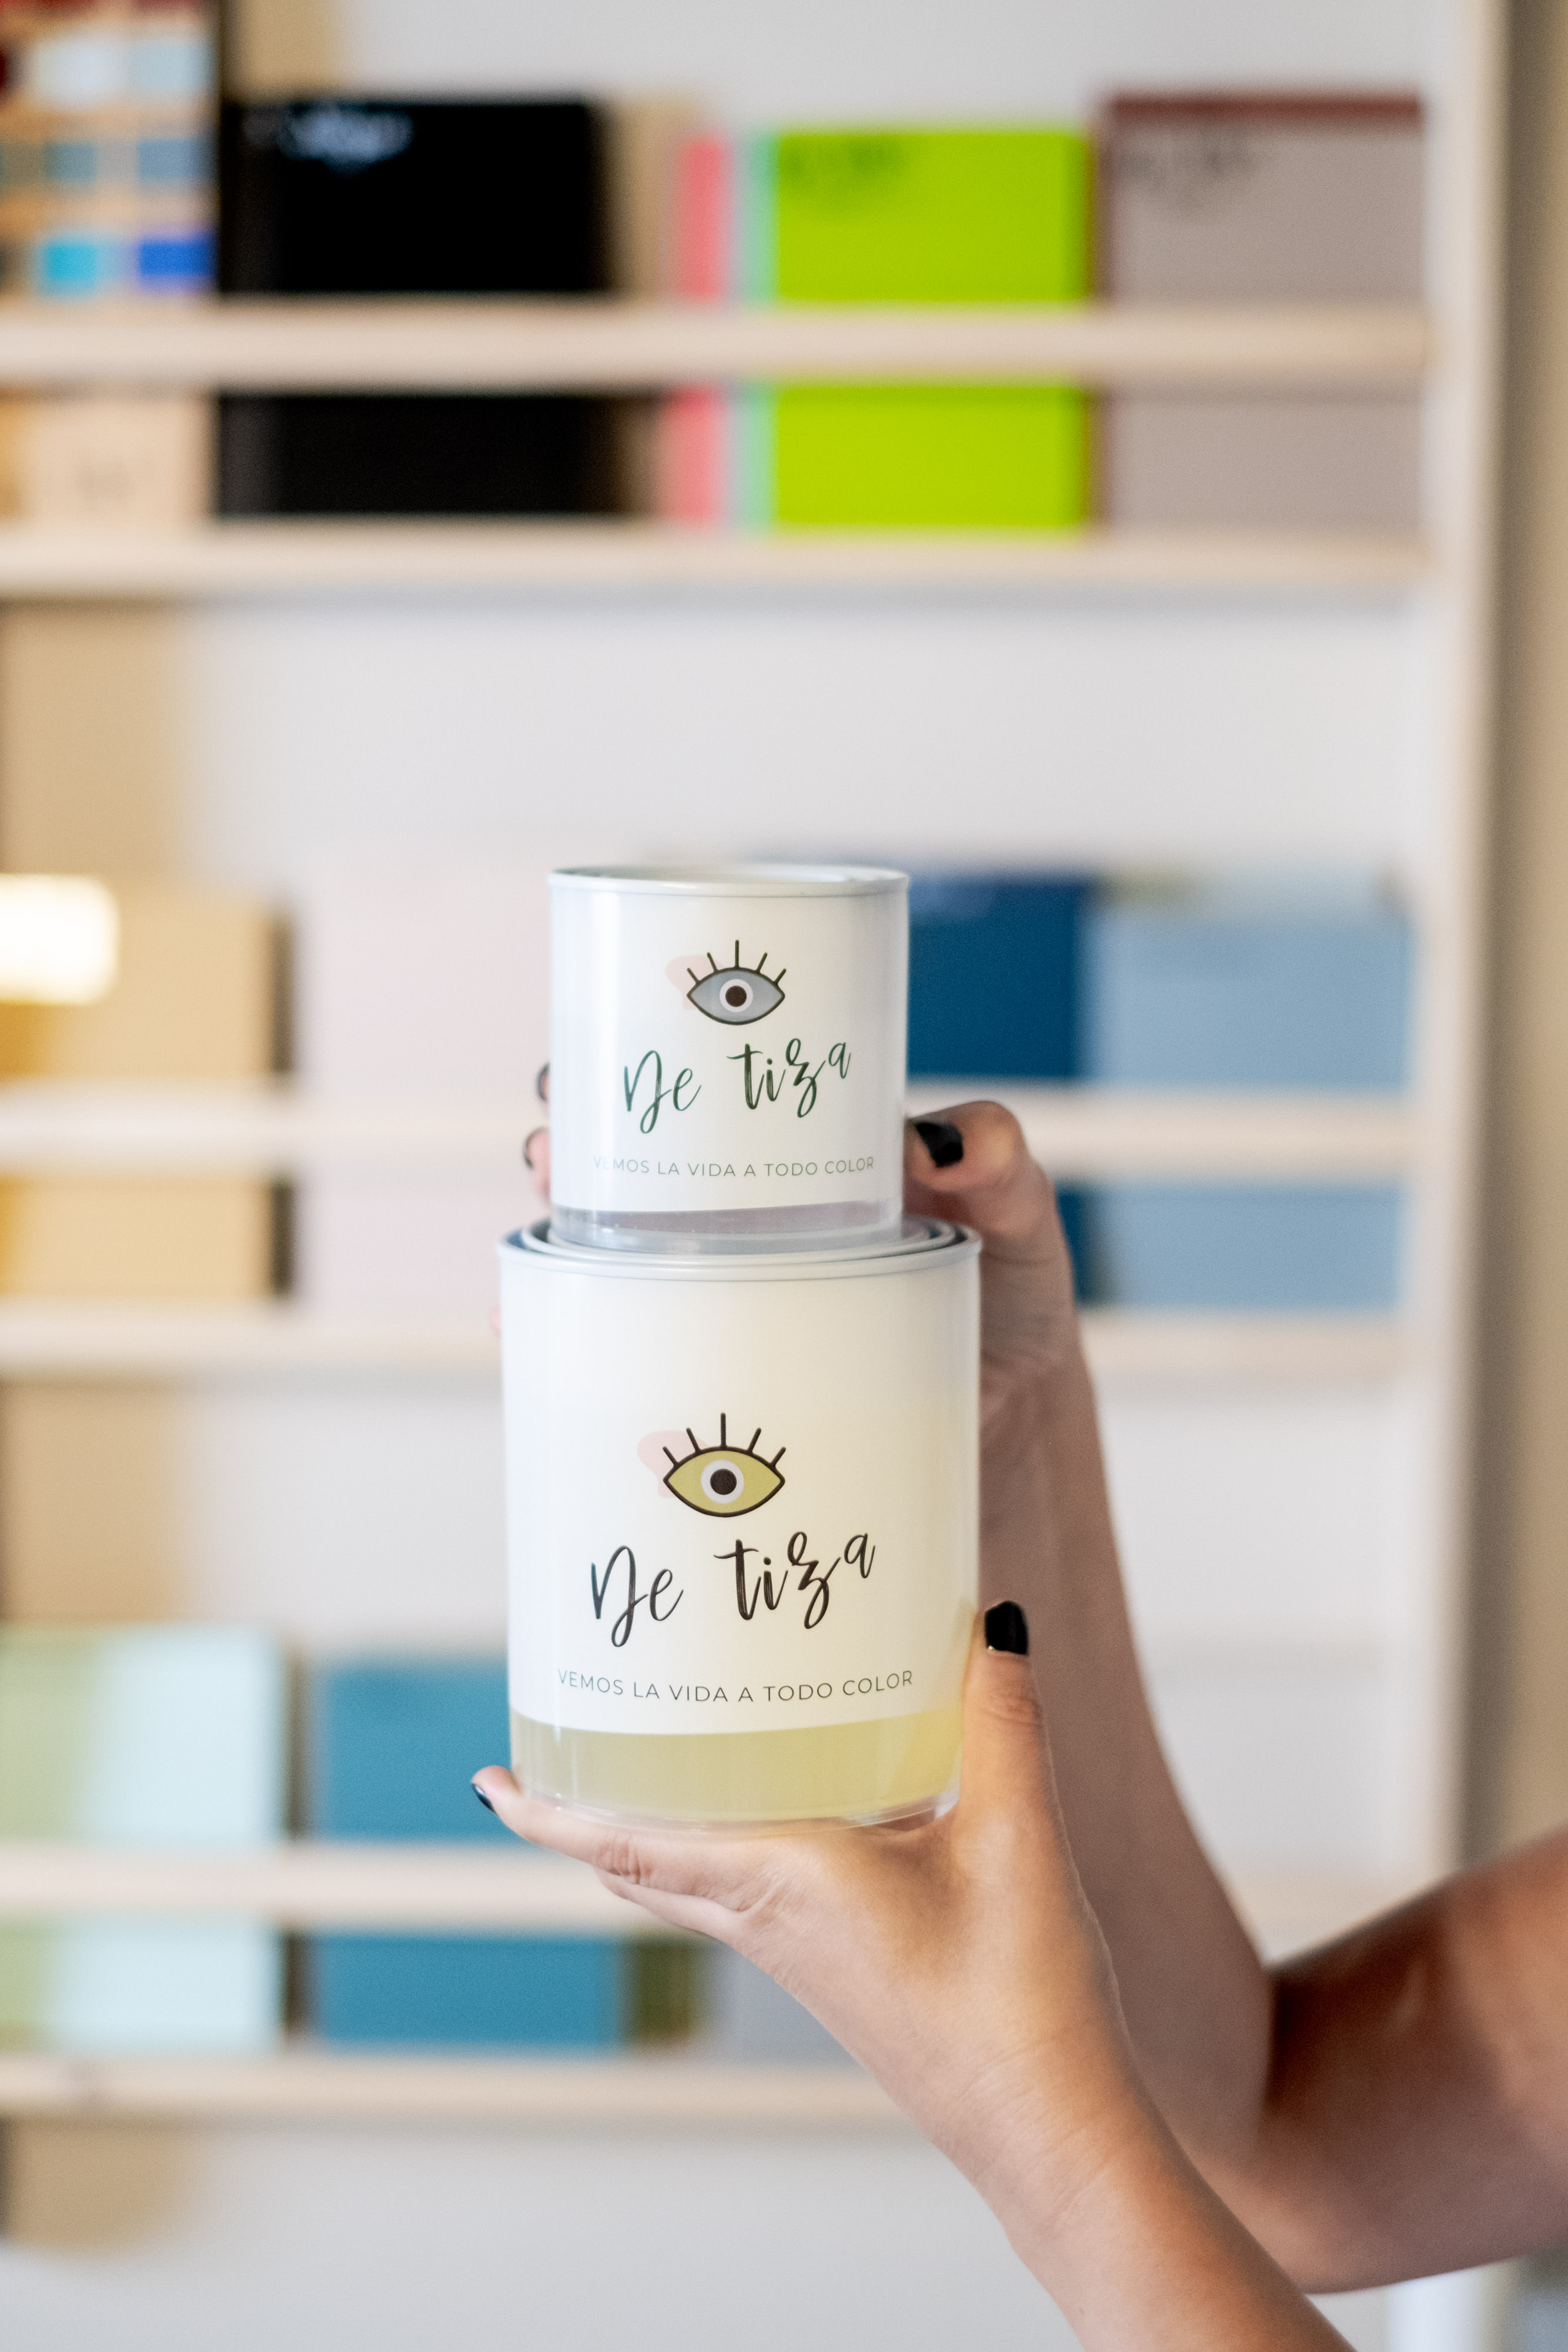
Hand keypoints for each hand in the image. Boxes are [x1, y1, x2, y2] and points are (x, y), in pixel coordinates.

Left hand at [476, 1615, 1140, 2218]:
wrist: (1048, 2132)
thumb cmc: (1021, 2008)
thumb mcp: (1016, 1841)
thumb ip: (1002, 1723)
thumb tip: (991, 1622)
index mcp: (784, 1887)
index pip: (633, 1848)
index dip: (553, 1817)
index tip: (489, 1781)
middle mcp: (768, 1922)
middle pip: (641, 1864)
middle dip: (587, 1811)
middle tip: (554, 1740)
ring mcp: (795, 1952)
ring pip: (689, 1880)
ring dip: (648, 1827)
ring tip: (645, 1752)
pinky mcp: (830, 1966)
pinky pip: (744, 1892)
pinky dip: (719, 1842)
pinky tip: (779, 1800)